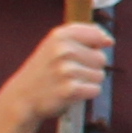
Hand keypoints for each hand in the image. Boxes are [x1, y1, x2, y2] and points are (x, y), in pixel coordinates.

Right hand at [0, 21, 114, 132]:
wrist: (22, 98)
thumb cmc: (44, 71)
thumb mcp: (54, 46)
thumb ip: (82, 37)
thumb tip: (109, 41)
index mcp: (60, 35)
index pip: (96, 34)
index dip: (97, 45)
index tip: (85, 53)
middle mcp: (63, 50)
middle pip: (101, 58)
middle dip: (90, 67)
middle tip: (68, 73)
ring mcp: (66, 70)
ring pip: (100, 75)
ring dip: (87, 81)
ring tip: (67, 82)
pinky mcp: (70, 89)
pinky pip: (95, 89)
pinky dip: (86, 93)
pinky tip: (69, 92)